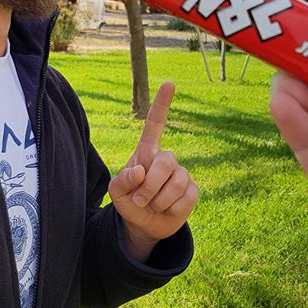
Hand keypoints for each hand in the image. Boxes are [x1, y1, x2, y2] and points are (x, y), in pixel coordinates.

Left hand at [109, 82, 198, 261]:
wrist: (144, 224)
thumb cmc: (128, 201)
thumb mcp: (115, 192)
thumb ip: (122, 180)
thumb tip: (140, 170)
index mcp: (146, 152)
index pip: (155, 124)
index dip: (161, 104)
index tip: (169, 83)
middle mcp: (166, 159)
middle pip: (166, 161)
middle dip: (150, 185)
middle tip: (140, 200)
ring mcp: (181, 173)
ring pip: (177, 182)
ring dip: (158, 200)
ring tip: (151, 205)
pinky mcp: (192, 191)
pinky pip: (186, 197)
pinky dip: (171, 209)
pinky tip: (166, 209)